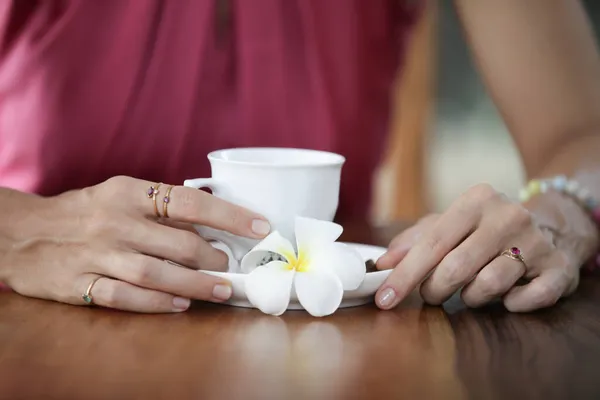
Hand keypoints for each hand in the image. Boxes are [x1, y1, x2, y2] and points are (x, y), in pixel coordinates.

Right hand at [1, 176, 269, 312]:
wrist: (19, 232)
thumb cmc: (82, 212)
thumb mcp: (119, 195)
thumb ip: (160, 208)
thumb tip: (212, 223)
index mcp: (128, 193)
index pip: (190, 202)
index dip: (230, 216)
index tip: (260, 227)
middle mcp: (114, 222)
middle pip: (178, 243)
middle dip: (214, 258)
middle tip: (232, 267)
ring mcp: (97, 254)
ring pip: (157, 273)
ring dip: (196, 285)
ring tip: (221, 291)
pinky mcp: (79, 283)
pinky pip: (126, 297)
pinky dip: (157, 303)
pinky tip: (181, 305)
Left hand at [374, 184, 579, 311]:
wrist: (551, 226)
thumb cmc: (484, 230)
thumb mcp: (447, 225)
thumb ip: (413, 242)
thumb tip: (382, 263)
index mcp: (476, 201)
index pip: (432, 243)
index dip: (405, 275)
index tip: (384, 299)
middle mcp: (508, 216)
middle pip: (456, 267)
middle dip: (435, 290)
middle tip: (432, 294)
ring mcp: (537, 241)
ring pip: (489, 285)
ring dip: (471, 298)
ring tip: (470, 291)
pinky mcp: (559, 267)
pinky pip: (529, 298)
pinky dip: (512, 304)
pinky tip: (508, 296)